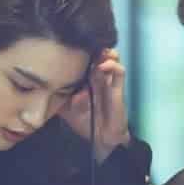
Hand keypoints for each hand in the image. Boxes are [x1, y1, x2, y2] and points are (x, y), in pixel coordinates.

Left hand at [58, 48, 130, 163]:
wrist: (102, 139)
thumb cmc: (85, 124)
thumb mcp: (67, 112)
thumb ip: (63, 100)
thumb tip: (66, 91)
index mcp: (85, 81)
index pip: (84, 61)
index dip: (80, 52)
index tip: (71, 47)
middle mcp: (97, 78)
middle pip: (98, 55)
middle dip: (94, 48)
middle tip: (86, 45)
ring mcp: (108, 82)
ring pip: (111, 58)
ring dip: (106, 53)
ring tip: (99, 53)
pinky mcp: (118, 89)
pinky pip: (120, 72)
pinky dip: (113, 66)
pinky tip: (104, 66)